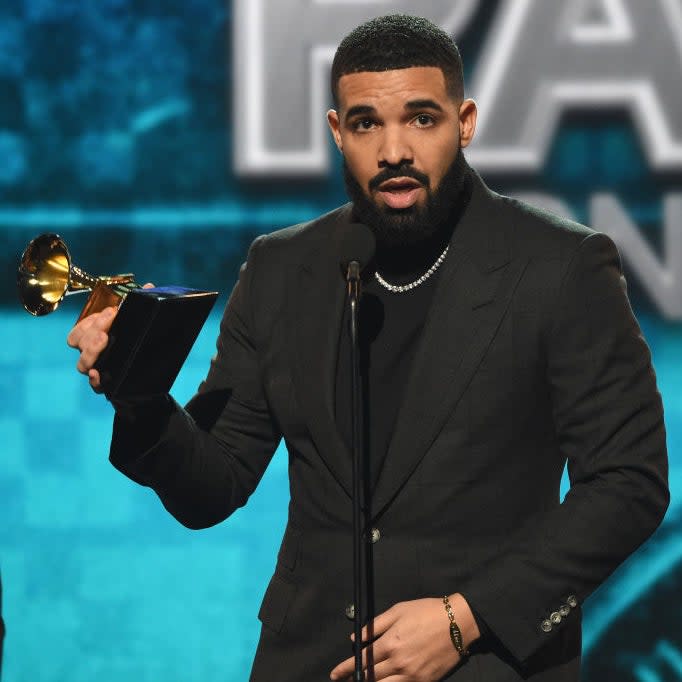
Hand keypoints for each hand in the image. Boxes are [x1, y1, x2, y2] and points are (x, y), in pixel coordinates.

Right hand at [66, 283, 154, 391]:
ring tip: (104, 339)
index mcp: (96, 337)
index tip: (111, 312)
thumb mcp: (142, 321)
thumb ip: (143, 303)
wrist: (155, 371)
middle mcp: (94, 353)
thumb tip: (150, 287)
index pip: (79, 331)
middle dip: (93, 329)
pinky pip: (95, 386)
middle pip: (79, 342)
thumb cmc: (142, 342)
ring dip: (91, 350)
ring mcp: (100, 368)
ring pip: (82, 363)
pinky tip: (98, 373)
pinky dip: (94, 380)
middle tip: (109, 321)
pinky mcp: (108, 384)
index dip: (90, 322)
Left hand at [330, 594, 478, 680]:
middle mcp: (399, 663)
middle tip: (343, 681)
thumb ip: (374, 625)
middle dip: (354, 679)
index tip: (335, 674)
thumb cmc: (427, 612)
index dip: (345, 668)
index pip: (362, 660)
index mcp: (391, 643)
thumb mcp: (398, 611)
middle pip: (370, 677)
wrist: (458, 623)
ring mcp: (412, 676)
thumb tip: (356, 637)